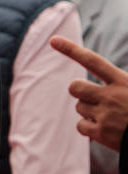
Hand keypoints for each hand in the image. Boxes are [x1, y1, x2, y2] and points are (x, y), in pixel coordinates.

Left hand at [50, 35, 127, 150]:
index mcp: (123, 81)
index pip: (93, 61)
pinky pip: (81, 126)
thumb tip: (109, 75)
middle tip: (92, 95)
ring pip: (79, 107)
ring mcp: (105, 115)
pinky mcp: (101, 133)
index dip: (71, 50)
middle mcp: (111, 96)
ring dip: (89, 110)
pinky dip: (89, 128)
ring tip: (109, 115)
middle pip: (75, 87)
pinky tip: (105, 129)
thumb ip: (119, 80)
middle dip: (79, 90)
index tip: (53, 40)